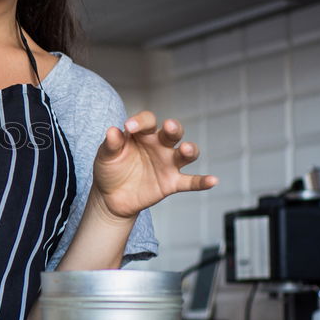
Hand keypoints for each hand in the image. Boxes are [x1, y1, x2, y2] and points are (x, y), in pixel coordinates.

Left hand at [91, 111, 216, 219]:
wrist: (111, 197)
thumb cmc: (110, 170)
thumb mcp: (105, 156)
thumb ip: (111, 144)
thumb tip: (112, 130)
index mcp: (142, 135)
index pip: (147, 121)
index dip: (140, 121)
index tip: (128, 127)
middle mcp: (159, 146)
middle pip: (172, 133)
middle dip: (174, 128)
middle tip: (169, 126)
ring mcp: (167, 164)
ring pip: (186, 154)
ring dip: (189, 150)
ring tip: (185, 149)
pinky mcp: (171, 183)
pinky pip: (191, 182)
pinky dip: (202, 182)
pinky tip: (213, 180)